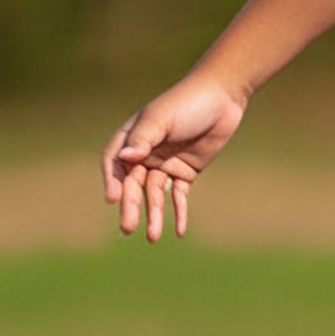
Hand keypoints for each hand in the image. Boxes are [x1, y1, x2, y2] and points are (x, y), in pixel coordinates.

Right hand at [100, 72, 247, 242]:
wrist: (222, 98)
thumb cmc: (187, 103)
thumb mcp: (163, 118)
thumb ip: (144, 138)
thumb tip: (125, 158)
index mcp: (132, 137)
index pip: (114, 163)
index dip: (112, 180)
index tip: (113, 198)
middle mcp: (145, 153)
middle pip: (133, 183)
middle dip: (131, 205)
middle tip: (128, 228)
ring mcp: (165, 163)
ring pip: (155, 194)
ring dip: (154, 214)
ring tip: (153, 237)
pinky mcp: (186, 171)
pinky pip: (179, 195)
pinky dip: (178, 212)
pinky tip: (179, 230)